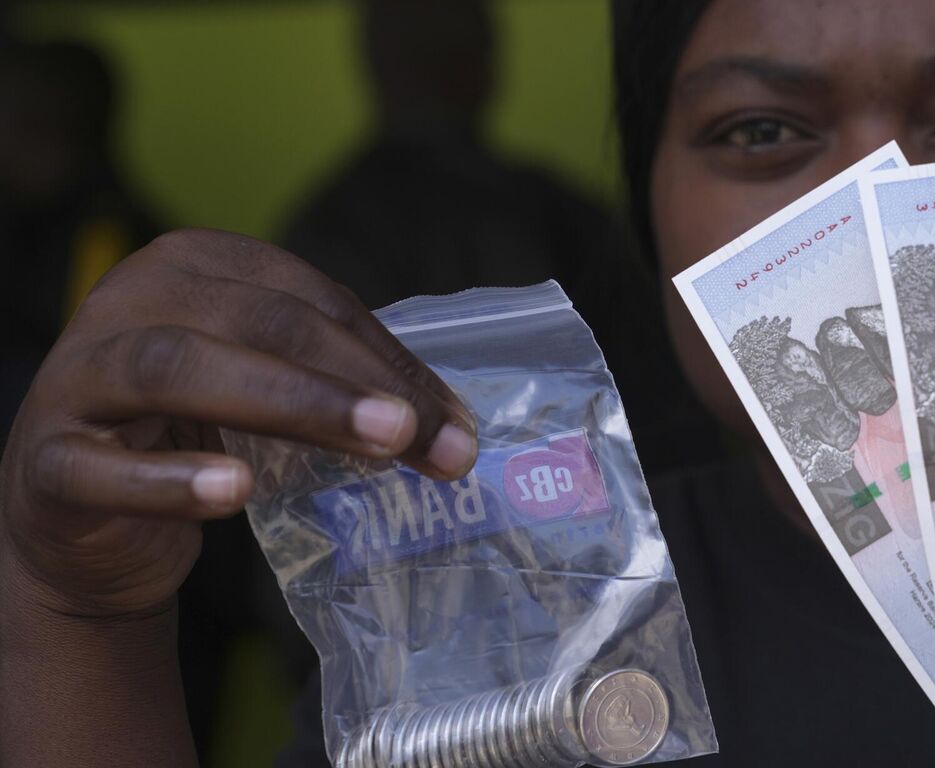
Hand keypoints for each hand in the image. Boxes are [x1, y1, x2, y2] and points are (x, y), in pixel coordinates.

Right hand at [0, 229, 477, 619]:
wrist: (82, 524)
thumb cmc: (194, 439)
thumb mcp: (271, 397)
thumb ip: (344, 391)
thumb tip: (455, 429)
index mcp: (194, 266)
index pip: (309, 300)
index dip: (389, 359)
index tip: (457, 426)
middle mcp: (128, 300)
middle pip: (258, 323)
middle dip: (355, 380)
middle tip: (425, 435)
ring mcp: (76, 377)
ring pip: (178, 368)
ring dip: (289, 403)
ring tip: (375, 442)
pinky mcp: (44, 460)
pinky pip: (101, 465)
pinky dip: (171, 478)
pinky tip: (235, 490)